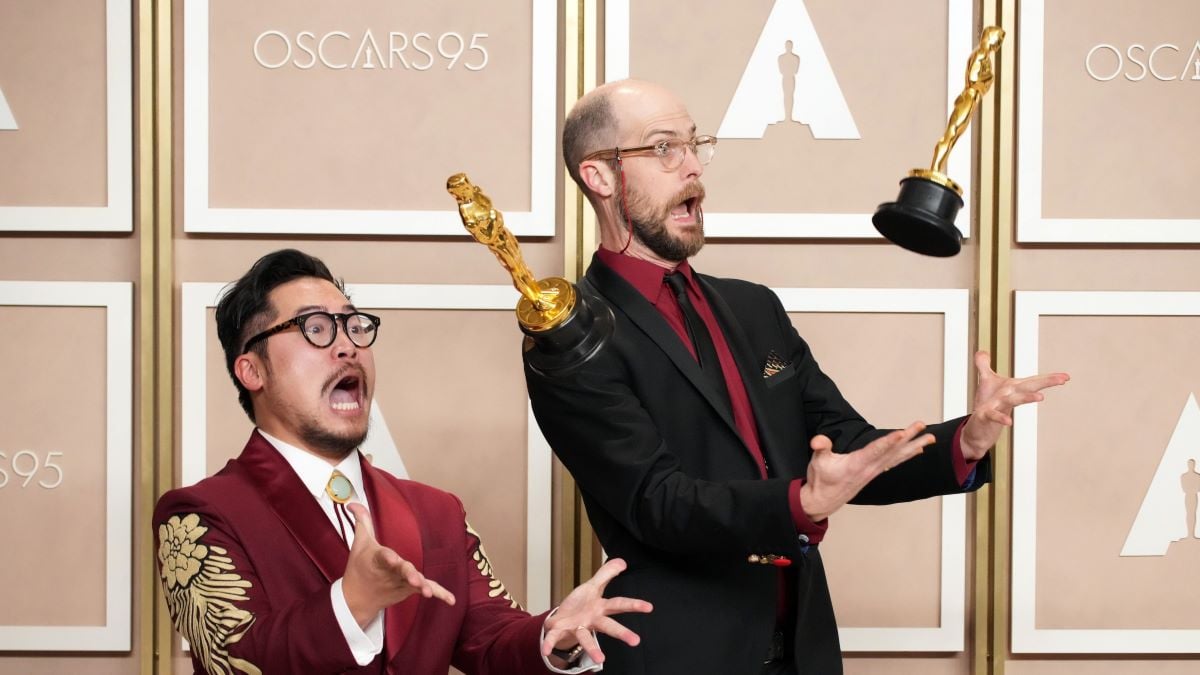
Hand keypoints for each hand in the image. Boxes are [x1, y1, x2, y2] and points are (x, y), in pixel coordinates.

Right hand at [341, 503, 455, 626]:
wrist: (356, 600)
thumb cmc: (359, 568)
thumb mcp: (360, 543)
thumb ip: (363, 521)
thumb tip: (353, 503)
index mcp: (377, 559)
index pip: (382, 557)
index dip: (388, 558)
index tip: (391, 559)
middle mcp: (390, 573)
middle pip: (401, 571)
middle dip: (408, 574)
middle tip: (414, 580)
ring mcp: (400, 583)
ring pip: (412, 583)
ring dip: (421, 586)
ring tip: (428, 592)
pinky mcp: (409, 590)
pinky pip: (426, 589)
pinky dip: (439, 594)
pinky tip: (451, 600)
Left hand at [540, 558, 652, 665]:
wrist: (561, 619)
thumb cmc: (580, 605)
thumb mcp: (593, 586)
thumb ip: (606, 574)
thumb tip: (622, 561)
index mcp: (599, 608)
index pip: (619, 604)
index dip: (634, 604)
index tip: (649, 607)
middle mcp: (591, 621)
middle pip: (608, 626)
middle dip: (621, 633)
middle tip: (636, 641)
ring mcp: (577, 628)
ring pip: (586, 638)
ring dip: (593, 648)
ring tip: (601, 660)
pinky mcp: (560, 632)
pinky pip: (554, 638)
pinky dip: (549, 644)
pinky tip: (545, 650)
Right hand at [799, 422, 935, 521]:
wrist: (823, 501)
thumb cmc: (821, 481)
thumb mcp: (817, 462)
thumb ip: (820, 448)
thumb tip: (818, 441)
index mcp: (857, 464)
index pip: (876, 450)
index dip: (889, 442)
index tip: (902, 433)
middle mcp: (869, 468)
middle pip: (893, 451)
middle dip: (909, 438)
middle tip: (922, 426)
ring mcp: (874, 471)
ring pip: (898, 456)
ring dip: (914, 446)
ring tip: (930, 438)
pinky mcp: (874, 473)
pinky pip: (895, 462)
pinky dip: (907, 455)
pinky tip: (917, 449)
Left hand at [960, 351, 1069, 460]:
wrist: (978, 428)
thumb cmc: (987, 404)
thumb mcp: (985, 382)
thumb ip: (983, 365)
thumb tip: (982, 351)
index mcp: (1013, 388)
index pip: (1033, 381)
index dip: (1049, 378)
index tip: (1066, 376)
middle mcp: (1009, 396)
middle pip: (1029, 387)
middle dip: (1045, 382)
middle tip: (1063, 379)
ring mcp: (999, 406)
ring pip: (1014, 400)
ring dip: (1027, 398)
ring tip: (1041, 397)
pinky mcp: (986, 416)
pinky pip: (994, 416)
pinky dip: (1001, 418)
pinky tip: (1008, 422)